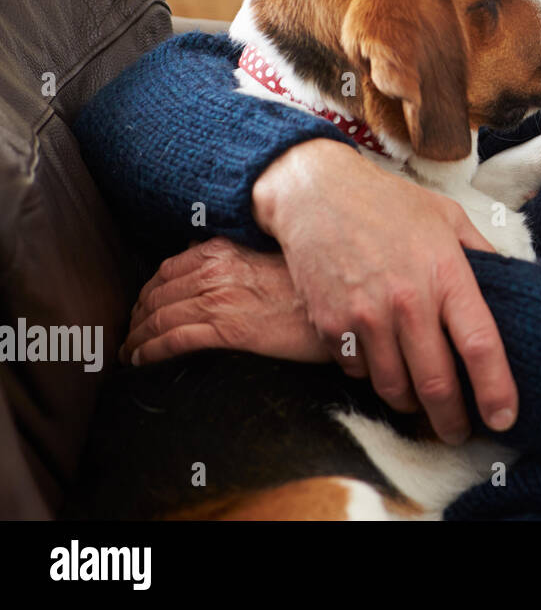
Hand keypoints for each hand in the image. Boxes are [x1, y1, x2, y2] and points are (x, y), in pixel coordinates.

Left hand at [122, 238, 328, 364]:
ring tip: (129, 352)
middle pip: (157, 294)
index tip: (142, 307)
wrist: (340, 305)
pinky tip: (140, 360)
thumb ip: (235, 256)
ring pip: (160, 317)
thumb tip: (202, 250)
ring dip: (137, 337)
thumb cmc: (310, 286)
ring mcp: (221, 300)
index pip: (168, 269)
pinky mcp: (228, 330)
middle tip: (130, 334)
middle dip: (137, 316)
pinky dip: (150, 350)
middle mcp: (216, 271)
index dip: (148, 291)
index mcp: (224, 251)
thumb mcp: (270, 258)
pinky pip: (174, 340)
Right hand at [251, 139, 516, 444]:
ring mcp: (366, 316)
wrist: (316, 193)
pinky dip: (373, 378)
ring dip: (412, 405)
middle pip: (437, 384)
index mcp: (446, 273)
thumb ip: (482, 255)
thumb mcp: (448, 217)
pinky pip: (358, 374)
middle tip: (459, 432)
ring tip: (423, 405)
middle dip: (452, 420)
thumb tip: (514, 285)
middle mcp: (407, 300)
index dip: (496, 389)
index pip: (479, 345)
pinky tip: (383, 365)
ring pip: (395, 388)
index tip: (505, 418)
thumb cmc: (389, 204)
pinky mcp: (331, 325)